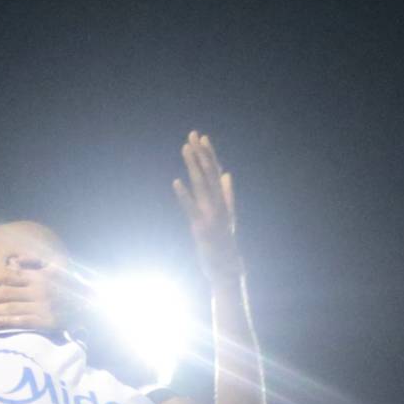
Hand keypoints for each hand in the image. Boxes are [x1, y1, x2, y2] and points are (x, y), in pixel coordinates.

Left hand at [0, 261, 74, 332]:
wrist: (90, 303)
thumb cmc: (70, 284)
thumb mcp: (54, 267)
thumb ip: (33, 261)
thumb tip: (13, 260)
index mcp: (38, 277)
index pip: (12, 277)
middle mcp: (37, 291)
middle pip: (8, 293)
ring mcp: (40, 307)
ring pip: (12, 308)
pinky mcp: (45, 321)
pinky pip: (24, 321)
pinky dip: (10, 321)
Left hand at [173, 132, 242, 284]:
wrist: (228, 268)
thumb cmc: (225, 242)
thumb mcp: (228, 215)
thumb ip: (228, 194)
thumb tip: (226, 174)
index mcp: (223, 201)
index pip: (215, 172)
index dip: (209, 154)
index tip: (202, 137)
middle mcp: (219, 204)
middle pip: (209, 174)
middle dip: (201, 153)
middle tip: (192, 135)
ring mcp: (211, 215)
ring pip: (202, 185)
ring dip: (194, 166)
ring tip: (186, 149)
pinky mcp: (201, 228)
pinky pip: (191, 208)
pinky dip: (184, 195)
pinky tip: (176, 181)